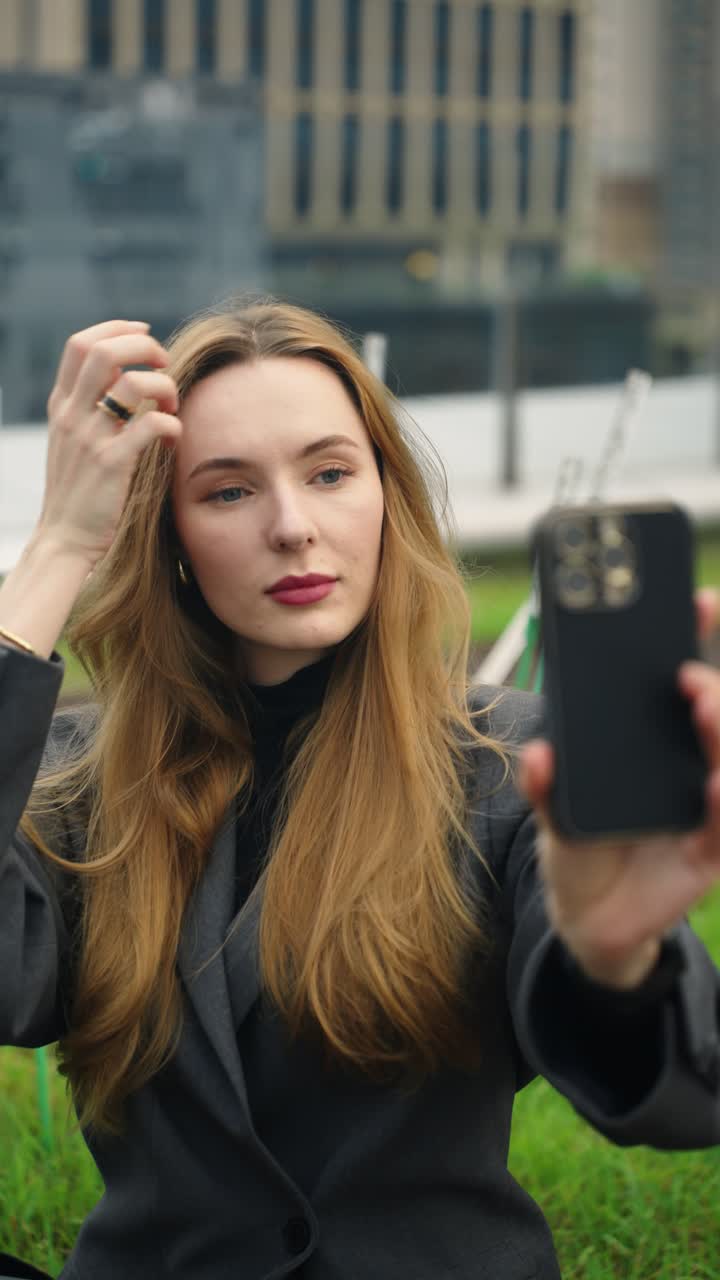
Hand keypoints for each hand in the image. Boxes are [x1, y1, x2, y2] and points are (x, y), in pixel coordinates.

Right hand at [37, 319, 181, 567]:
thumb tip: (126, 381)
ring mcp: (89, 439)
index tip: (145, 335)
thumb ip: (91, 410)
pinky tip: (173, 440)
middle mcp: (71, 416)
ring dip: (163, 387)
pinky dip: (171, 425)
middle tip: (165, 366)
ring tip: (172, 407)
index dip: (117, 330)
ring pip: (131, 384)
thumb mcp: (73, 442)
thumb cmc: (79, 493)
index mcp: (62, 406)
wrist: (64, 540)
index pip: (81, 344)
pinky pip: (150, 425)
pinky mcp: (111, 465)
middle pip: (103, 351)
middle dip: (144, 348)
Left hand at [518, 588, 719, 988]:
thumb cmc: (579, 849)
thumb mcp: (552, 813)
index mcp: (650, 742)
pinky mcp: (706, 852)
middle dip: (707, 684)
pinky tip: (715, 784)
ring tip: (703, 705)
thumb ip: (544, 786)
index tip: (697, 600)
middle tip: (685, 674)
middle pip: (712, 713)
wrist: (591, 920)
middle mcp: (685, 765)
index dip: (692, 637)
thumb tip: (538, 754)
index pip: (679, 681)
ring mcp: (702, 806)